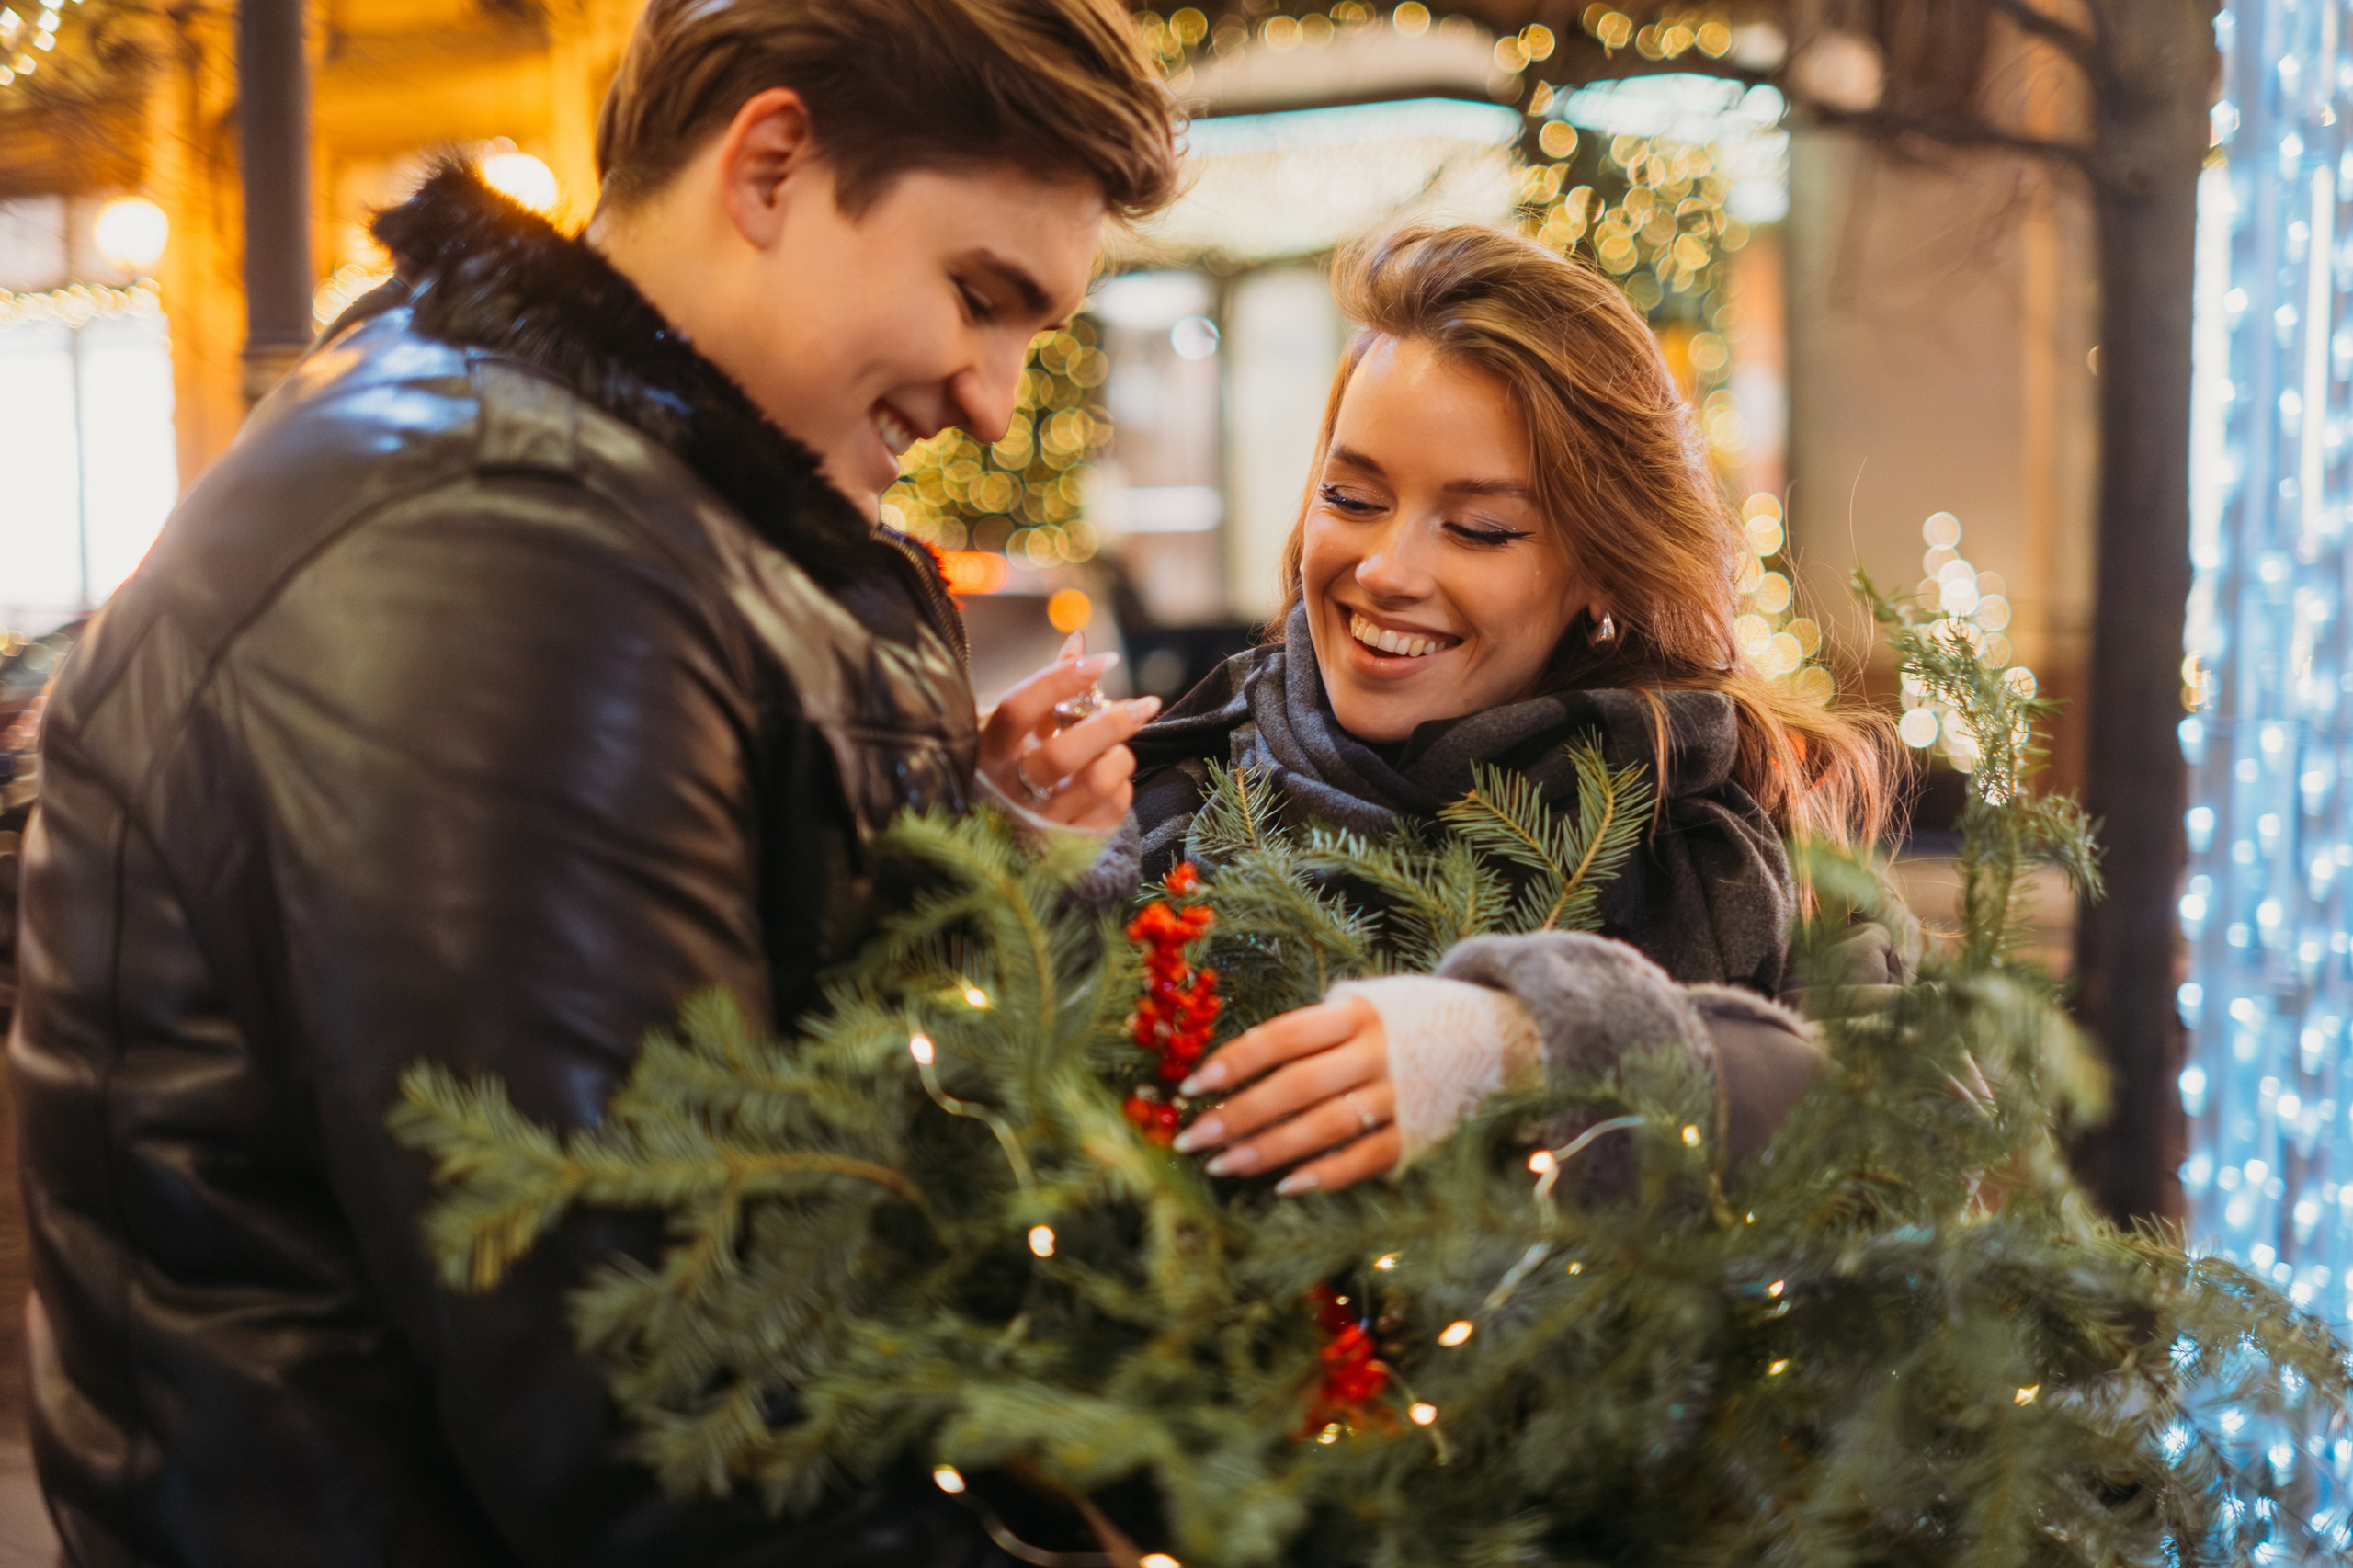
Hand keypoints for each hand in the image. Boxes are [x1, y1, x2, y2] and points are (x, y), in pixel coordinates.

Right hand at [977, 634, 1159, 830]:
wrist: (989, 840)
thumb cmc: (1007, 769)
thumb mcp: (1012, 730)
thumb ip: (1046, 689)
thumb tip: (1078, 639)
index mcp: (989, 750)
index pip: (1020, 708)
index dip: (1060, 680)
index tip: (1105, 660)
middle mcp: (1010, 789)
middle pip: (1065, 754)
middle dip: (1112, 723)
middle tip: (1144, 705)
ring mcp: (1039, 821)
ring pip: (1097, 782)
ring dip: (1119, 756)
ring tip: (1117, 749)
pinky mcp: (1068, 846)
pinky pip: (1112, 809)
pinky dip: (1121, 786)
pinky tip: (1111, 780)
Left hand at [1170, 995, 1400, 1195]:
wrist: (1497, 1033)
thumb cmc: (1409, 1020)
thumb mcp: (1365, 1003)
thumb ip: (1313, 1027)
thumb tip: (1240, 1061)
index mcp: (1356, 1013)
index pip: (1283, 1037)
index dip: (1234, 1062)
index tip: (1190, 1087)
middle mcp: (1376, 1051)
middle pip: (1296, 1085)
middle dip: (1238, 1114)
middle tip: (1193, 1139)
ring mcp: (1400, 1094)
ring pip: (1325, 1126)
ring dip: (1270, 1149)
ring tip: (1225, 1166)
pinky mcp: (1418, 1133)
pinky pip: (1366, 1157)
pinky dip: (1326, 1174)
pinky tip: (1286, 1186)